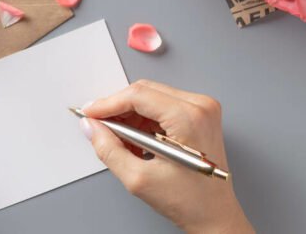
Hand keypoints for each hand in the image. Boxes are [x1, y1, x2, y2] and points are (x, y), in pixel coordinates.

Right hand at [80, 80, 253, 233]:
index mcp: (189, 118)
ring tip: (121, 143)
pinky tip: (136, 141)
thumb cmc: (191, 201)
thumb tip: (92, 127)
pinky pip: (162, 106)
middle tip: (100, 127)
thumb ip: (109, 149)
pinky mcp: (199, 114)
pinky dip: (144, 121)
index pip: (138, 96)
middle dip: (118, 109)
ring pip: (151, 97)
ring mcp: (202, 108)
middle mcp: (200, 106)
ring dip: (130, 116)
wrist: (215, 214)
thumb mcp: (139, 179)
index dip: (108, 104)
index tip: (90, 113)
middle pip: (144, 92)